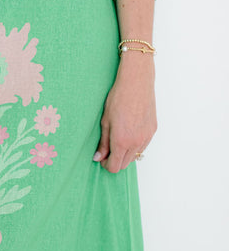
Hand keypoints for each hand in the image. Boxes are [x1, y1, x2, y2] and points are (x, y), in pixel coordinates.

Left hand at [93, 53, 156, 172]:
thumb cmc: (118, 99)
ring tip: (118, 139)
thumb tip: (98, 158)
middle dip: (115, 160)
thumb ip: (103, 143)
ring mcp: (146, 137)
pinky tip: (129, 133)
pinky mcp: (153, 130)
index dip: (106, 165)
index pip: (115, 167)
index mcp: (122, 142)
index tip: (102, 158)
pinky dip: (135, 145)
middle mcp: (136, 142)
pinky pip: (143, 146)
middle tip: (107, 149)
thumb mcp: (105, 122)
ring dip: (125, 154)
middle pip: (124, 164)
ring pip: (135, 156)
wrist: (136, 83)